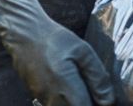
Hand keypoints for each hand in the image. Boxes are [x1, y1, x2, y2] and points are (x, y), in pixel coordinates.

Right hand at [0, 0, 114, 105]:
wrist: (24, 34)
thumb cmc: (54, 38)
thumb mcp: (82, 50)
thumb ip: (97, 75)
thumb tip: (108, 99)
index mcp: (67, 89)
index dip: (98, 103)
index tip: (103, 94)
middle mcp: (53, 101)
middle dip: (87, 101)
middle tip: (93, 86)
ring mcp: (43, 101)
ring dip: (76, 100)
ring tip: (79, 79)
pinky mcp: (37, 97)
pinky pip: (56, 104)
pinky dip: (65, 97)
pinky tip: (68, 80)